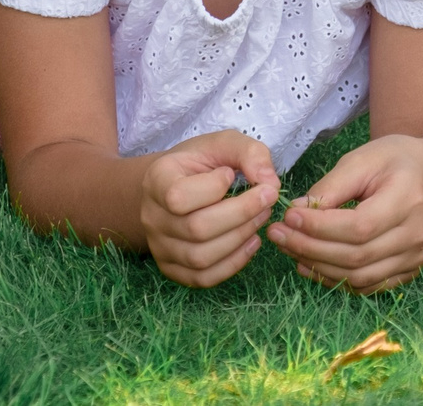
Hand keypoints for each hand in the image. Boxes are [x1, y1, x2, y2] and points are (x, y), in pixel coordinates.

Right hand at [138, 130, 280, 286]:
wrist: (177, 185)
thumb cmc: (201, 163)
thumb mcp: (223, 143)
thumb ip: (249, 154)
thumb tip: (270, 183)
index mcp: (157, 181)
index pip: (178, 197)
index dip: (213, 188)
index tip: (230, 174)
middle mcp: (152, 218)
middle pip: (196, 230)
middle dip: (241, 214)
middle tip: (267, 198)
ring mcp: (159, 247)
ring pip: (200, 258)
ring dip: (240, 239)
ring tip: (261, 218)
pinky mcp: (172, 268)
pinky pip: (202, 278)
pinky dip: (233, 264)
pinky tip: (251, 242)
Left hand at [266, 134, 422, 292]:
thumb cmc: (396, 161)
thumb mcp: (364, 158)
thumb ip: (331, 186)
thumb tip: (297, 211)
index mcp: (408, 199)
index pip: (359, 226)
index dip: (319, 227)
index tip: (288, 215)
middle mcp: (416, 234)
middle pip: (356, 256)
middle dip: (309, 247)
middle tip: (277, 233)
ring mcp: (414, 257)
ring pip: (359, 277)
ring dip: (318, 267)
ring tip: (289, 248)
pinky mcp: (407, 271)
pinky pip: (366, 286)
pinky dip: (334, 280)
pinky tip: (310, 264)